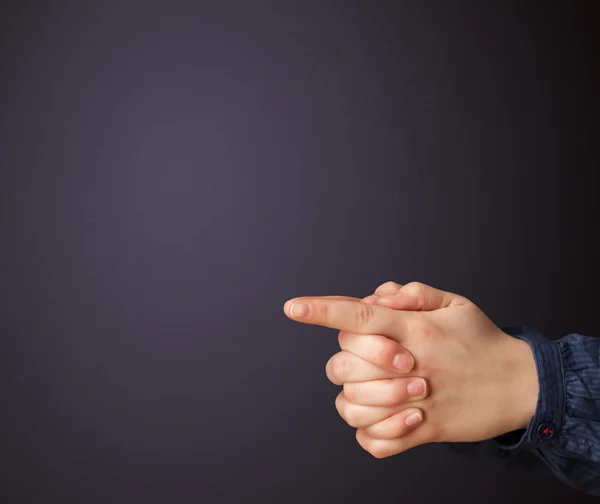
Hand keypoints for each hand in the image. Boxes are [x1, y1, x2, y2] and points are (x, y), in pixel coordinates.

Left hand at [283, 282, 537, 457]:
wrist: (520, 385)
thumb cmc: (481, 341)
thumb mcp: (455, 303)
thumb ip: (412, 293)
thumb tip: (376, 294)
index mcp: (414, 329)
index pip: (359, 315)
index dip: (322, 310)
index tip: (292, 307)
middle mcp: (410, 364)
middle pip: (343, 363)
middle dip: (346, 360)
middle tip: (375, 358)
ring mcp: (415, 401)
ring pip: (350, 406)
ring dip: (357, 398)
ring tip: (380, 390)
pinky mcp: (424, 432)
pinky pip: (375, 441)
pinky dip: (373, 432)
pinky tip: (389, 418)